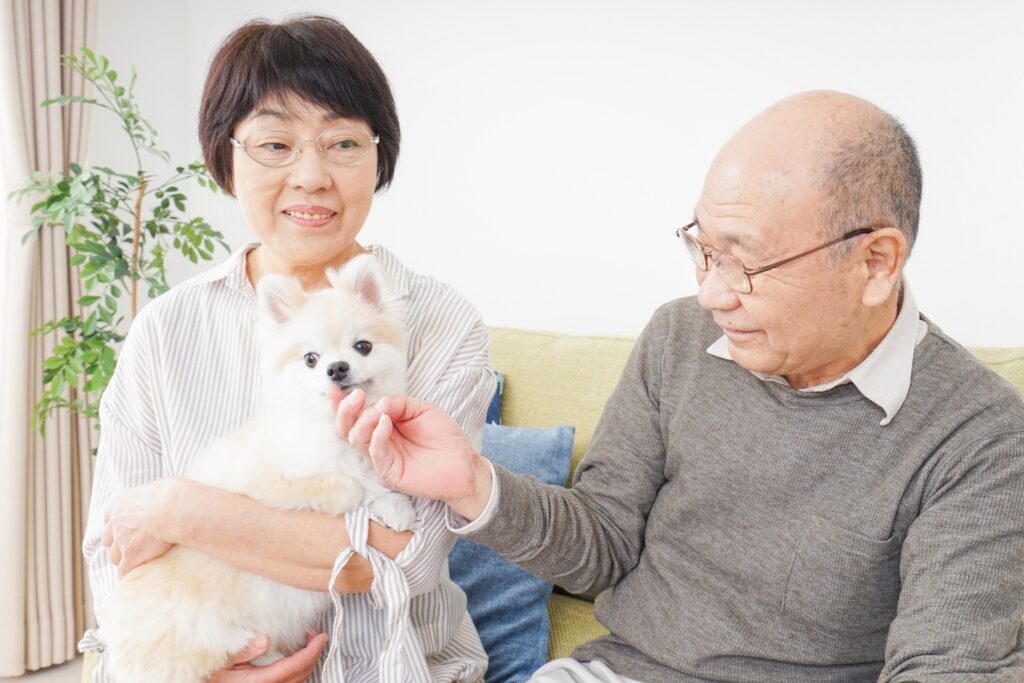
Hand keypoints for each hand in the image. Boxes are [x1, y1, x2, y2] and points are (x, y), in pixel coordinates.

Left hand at [102, 478, 182, 575]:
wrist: (173, 508)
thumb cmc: (173, 495)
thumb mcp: (160, 487)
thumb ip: (154, 494)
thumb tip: (167, 492)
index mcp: (121, 503)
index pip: (109, 517)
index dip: (116, 525)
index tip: (123, 529)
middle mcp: (116, 522)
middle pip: (108, 539)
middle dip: (117, 544)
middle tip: (130, 547)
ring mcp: (121, 541)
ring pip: (115, 557)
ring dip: (123, 560)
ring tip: (136, 563)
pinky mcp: (130, 556)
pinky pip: (124, 571)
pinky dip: (129, 575)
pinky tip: (136, 579)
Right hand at [210, 632, 327, 682]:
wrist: (207, 682)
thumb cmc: (213, 673)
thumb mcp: (224, 659)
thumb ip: (244, 650)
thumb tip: (265, 639)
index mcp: (257, 682)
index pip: (293, 667)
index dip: (311, 652)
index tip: (321, 637)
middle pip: (300, 674)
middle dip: (313, 655)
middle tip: (315, 636)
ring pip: (297, 680)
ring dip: (307, 662)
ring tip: (308, 643)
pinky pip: (290, 682)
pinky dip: (298, 669)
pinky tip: (296, 656)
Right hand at [342, 391, 492, 519]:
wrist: (463, 463)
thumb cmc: (444, 437)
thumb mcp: (421, 409)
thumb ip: (399, 403)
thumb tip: (378, 402)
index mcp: (383, 427)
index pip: (356, 416)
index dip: (342, 404)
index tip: (335, 389)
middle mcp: (378, 443)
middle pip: (347, 429)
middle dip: (346, 411)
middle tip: (355, 396)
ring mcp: (381, 459)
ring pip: (356, 439)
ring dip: (364, 421)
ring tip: (380, 411)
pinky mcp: (388, 473)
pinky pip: (375, 453)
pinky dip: (377, 435)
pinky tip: (386, 422)